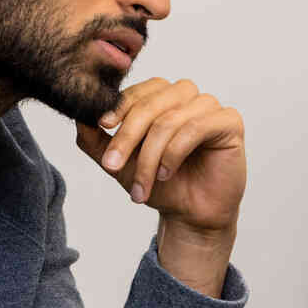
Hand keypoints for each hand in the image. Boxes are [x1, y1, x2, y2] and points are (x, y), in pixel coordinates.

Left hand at [73, 77, 246, 237]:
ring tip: (141, 186)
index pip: (136, 92)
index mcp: (160, 96)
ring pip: (170, 119)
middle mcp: (185, 95)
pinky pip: (196, 127)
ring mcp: (208, 106)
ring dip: (150, 156)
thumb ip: (96, 139)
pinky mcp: (229, 121)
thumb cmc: (160, 185)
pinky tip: (166, 173)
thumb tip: (79, 116)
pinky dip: (174, 152)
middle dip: (127, 137)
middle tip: (112, 165)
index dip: (118, 108)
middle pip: (150, 104)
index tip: (101, 126)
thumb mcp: (119, 162)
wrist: (190, 215)